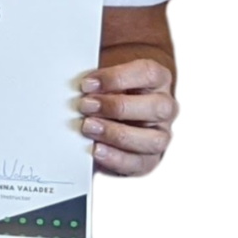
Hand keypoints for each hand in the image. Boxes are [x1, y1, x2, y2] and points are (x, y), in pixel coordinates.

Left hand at [79, 57, 178, 177]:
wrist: (96, 126)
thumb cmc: (98, 96)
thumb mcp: (98, 83)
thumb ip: (93, 81)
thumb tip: (72, 81)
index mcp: (156, 81)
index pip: (149, 73)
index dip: (118, 77)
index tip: (87, 84)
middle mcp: (164, 109)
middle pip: (158, 107)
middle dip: (118, 107)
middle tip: (86, 106)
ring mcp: (160, 136)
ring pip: (155, 139)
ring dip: (118, 134)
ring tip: (88, 128)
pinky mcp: (148, 160)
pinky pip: (140, 163)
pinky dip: (117, 158)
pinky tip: (96, 150)